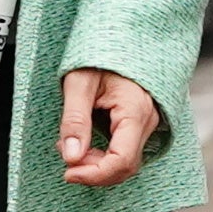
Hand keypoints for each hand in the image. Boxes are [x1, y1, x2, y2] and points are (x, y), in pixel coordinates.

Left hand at [58, 67, 162, 187]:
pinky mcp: (139, 124)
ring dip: (97, 164)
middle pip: (125, 166)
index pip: (121, 160)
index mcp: (135, 110)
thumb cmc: (99, 55)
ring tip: (70, 148)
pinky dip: (103, 156)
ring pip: (125, 162)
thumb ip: (74, 121)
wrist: (118, 36)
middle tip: (66, 160)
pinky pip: (125, 151)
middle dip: (93, 171)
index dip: (94, 174)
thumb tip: (71, 157)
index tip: (68, 173)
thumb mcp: (78, 83)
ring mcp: (147, 123)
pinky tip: (84, 144)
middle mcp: (147, 120)